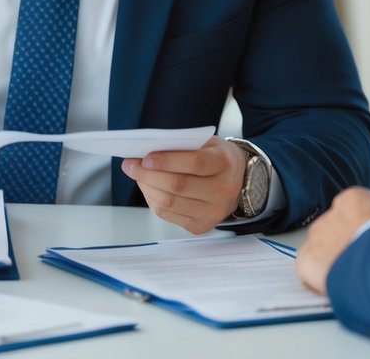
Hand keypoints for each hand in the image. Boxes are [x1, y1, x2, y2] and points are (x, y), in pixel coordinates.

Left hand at [121, 136, 247, 233]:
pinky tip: (148, 188)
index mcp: (224, 164)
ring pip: (169, 203)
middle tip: (129, 165)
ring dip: (146, 188)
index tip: (144, 158)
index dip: (166, 161)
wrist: (239, 181)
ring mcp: (213, 212)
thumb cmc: (215, 157)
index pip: (194, 164)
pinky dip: (152, 200)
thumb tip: (144, 154)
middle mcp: (222, 191)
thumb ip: (180, 146)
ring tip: (136, 175)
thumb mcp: (205, 143)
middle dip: (147, 175)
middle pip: (177, 186)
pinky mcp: (201, 226)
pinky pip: (168, 215)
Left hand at [296, 186, 369, 293]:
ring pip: (322, 247)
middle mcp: (332, 214)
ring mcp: (318, 236)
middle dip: (348, 244)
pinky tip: (339, 284)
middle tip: (365, 263)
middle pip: (337, 229)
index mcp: (354, 199)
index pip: (355, 212)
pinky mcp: (307, 259)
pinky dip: (321, 277)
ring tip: (355, 276)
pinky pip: (310, 267)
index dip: (365, 230)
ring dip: (335, 260)